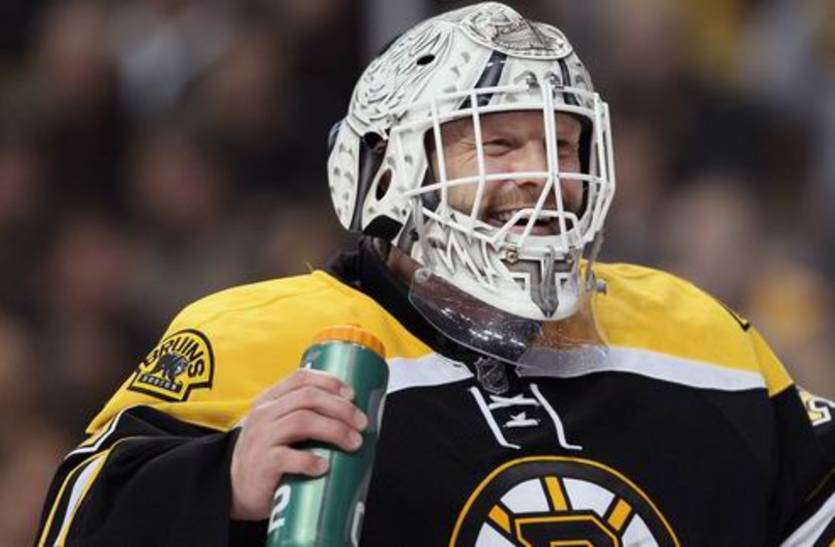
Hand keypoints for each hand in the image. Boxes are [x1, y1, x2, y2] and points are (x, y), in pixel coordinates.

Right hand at [229, 369, 367, 520]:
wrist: (234, 487)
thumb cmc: (267, 455)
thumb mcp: (278, 426)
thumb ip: (303, 415)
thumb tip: (350, 416)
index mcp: (270, 400)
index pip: (300, 378)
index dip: (330, 382)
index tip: (352, 394)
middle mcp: (264, 414)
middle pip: (308, 398)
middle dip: (341, 408)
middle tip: (361, 423)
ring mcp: (262, 438)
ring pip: (302, 421)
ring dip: (334, 430)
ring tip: (353, 443)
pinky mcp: (262, 464)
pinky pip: (288, 457)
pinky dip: (310, 461)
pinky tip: (324, 467)